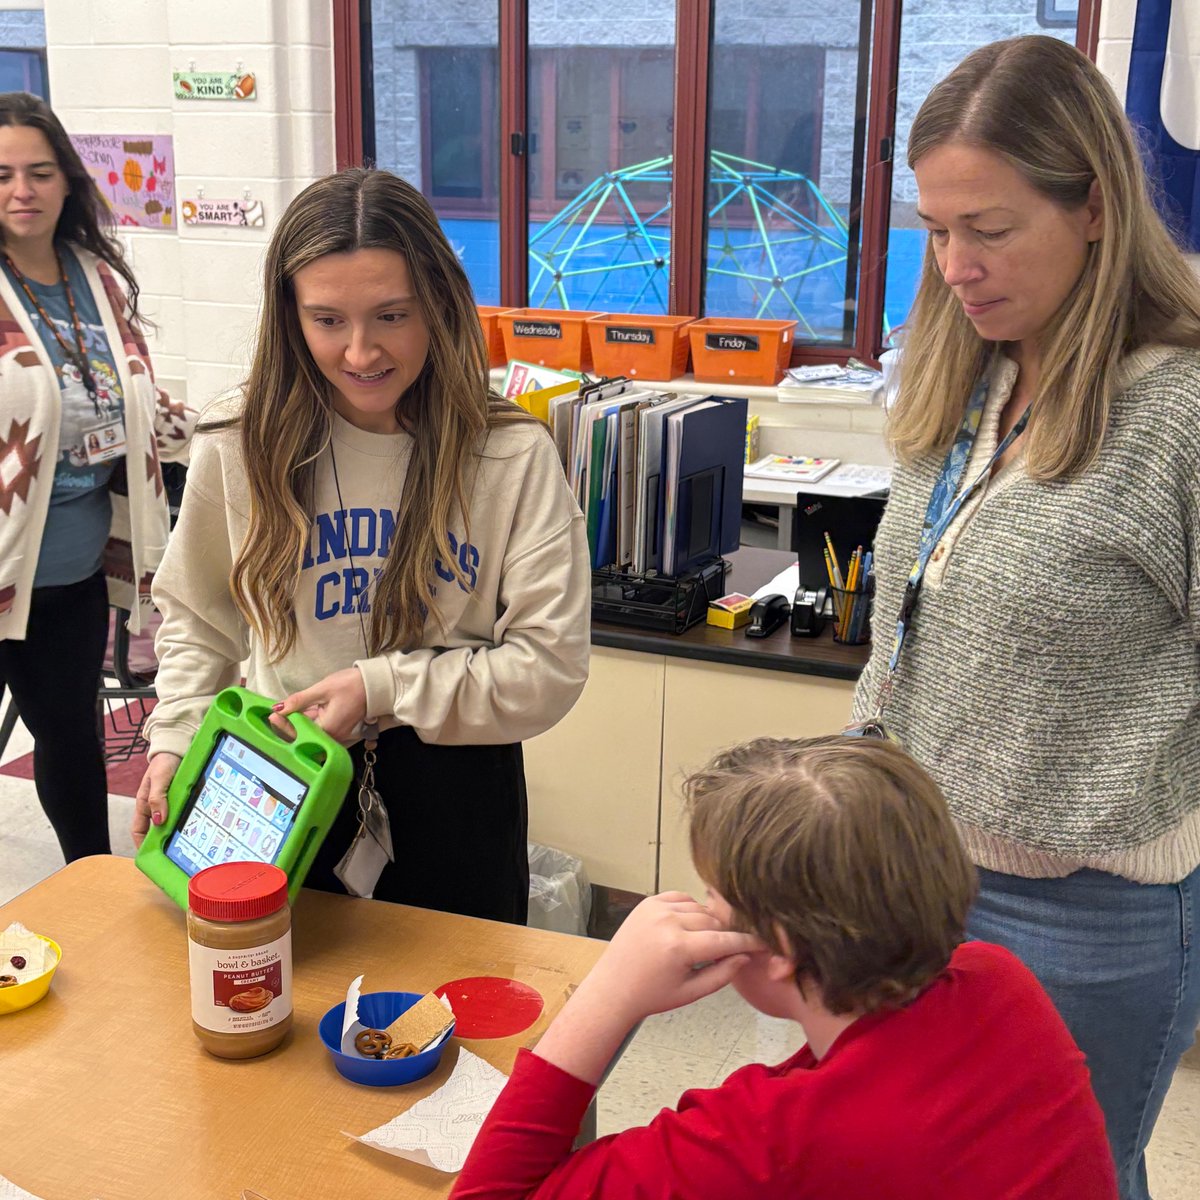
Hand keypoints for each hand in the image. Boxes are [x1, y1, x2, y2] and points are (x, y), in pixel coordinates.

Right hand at [132, 753, 180, 847]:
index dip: (142, 844)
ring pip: (171, 822)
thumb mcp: (159, 779)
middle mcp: (155, 806)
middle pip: (157, 829)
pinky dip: (187, 818)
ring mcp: (168, 803)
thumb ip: (157, 798)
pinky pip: (183, 812)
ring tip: (189, 842)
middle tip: (175, 852)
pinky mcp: (180, 798)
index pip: (138, 830)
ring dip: (178, 830)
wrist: (177, 747)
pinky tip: (197, 824)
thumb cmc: (164, 762)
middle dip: (163, 841)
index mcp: (144, 804)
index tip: (149, 856)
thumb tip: (159, 821)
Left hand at [269, 667, 368, 743]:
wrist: (375, 685)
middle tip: (274, 713)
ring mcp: (336, 732)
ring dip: (298, 722)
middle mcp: (332, 736)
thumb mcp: (323, 689)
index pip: (299, 732)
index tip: (272, 714)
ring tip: (284, 710)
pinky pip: (320, 727)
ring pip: (311, 731)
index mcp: (328, 729)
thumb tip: (278, 708)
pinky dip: (309, 720)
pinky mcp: (339, 727)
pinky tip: (299, 710)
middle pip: (304, 735)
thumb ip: (300, 700)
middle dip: (288, 724)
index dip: (283, 725)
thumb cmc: (351, 685)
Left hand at [530, 892, 764, 1085]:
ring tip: (704, 943)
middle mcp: (667, 922)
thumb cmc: (651, 995)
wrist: (613, 987)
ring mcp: (655, 909)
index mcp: (678, 948)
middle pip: (714, 922)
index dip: (747, 942)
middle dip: (725, 935)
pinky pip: (680, 897)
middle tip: (729, 949)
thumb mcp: (691, 992)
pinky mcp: (648, 903)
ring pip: (699, 908)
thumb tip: (745, 956)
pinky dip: (690, 908)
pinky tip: (689, 925)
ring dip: (707, 922)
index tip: (762, 943)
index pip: (725, 940)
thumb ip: (722, 974)